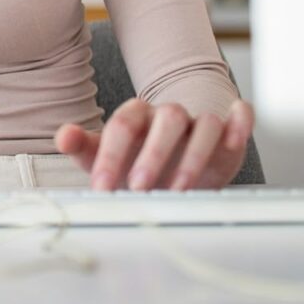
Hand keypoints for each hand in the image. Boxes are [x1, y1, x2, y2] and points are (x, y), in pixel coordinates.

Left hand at [55, 97, 255, 190]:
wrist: (172, 163)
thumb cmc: (134, 160)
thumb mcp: (104, 155)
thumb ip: (83, 146)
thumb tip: (63, 136)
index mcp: (137, 115)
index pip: (122, 126)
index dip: (111, 155)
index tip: (102, 187)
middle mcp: (169, 114)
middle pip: (167, 120)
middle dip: (154, 153)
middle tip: (140, 186)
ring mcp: (201, 120)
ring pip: (205, 124)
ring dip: (194, 155)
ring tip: (179, 188)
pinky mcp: (229, 130)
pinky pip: (240, 115)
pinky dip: (241, 123)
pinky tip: (236, 140)